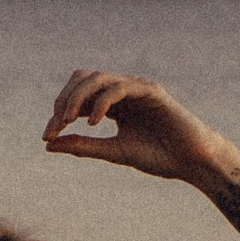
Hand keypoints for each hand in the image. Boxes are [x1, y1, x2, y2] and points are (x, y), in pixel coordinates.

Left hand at [44, 68, 239, 189]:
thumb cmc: (158, 157)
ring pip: (98, 78)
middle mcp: (123, 91)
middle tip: (56, 126)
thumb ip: (83, 146)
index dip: (58, 113)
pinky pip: (119, 87)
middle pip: (83, 78)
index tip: (47, 137)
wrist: (191, 162)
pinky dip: (102, 102)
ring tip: (68, 122)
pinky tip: (93, 123)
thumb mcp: (113, 151)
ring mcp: (137, 87)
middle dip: (64, 100)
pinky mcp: (151, 90)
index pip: (77, 97)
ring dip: (77, 98)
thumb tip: (49, 145)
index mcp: (113, 104)